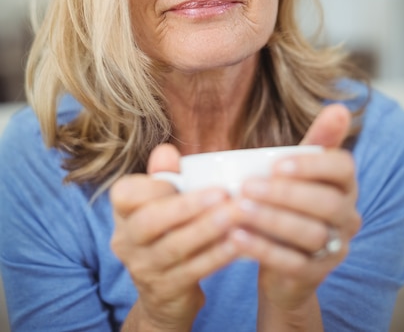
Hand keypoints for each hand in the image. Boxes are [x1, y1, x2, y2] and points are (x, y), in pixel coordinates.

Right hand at [110, 144, 238, 330]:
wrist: (164, 294)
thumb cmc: (168, 230)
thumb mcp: (161, 202)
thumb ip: (163, 175)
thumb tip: (166, 150)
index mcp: (123, 212)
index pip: (126, 195)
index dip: (154, 186)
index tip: (184, 178)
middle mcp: (126, 241)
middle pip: (148, 222)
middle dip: (187, 206)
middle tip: (223, 192)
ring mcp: (143, 269)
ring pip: (175, 247)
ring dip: (209, 228)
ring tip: (237, 213)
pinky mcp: (166, 292)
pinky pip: (193, 270)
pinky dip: (217, 255)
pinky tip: (238, 241)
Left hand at [231, 104, 361, 320]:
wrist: (283, 260)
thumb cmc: (290, 201)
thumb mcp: (299, 170)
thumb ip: (315, 142)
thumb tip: (340, 106)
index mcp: (345, 184)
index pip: (343, 168)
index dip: (312, 165)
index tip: (276, 164)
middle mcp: (348, 215)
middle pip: (326, 203)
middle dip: (285, 193)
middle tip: (247, 186)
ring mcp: (335, 247)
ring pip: (311, 234)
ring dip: (272, 219)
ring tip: (238, 209)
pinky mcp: (316, 275)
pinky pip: (293, 264)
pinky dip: (263, 250)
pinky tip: (236, 237)